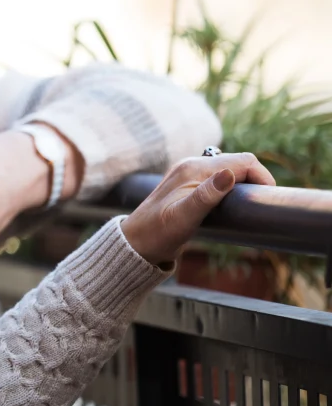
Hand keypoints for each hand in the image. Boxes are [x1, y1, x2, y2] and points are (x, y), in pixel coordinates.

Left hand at [121, 153, 275, 265]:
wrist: (137, 244)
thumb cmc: (158, 233)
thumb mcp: (184, 218)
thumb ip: (206, 196)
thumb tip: (229, 174)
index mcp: (194, 168)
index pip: (242, 161)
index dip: (262, 176)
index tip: (268, 199)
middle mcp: (192, 166)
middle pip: (237, 162)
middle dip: (255, 179)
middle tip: (261, 205)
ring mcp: (190, 174)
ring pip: (230, 170)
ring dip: (245, 183)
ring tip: (249, 206)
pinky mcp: (190, 185)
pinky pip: (220, 179)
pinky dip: (233, 188)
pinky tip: (234, 205)